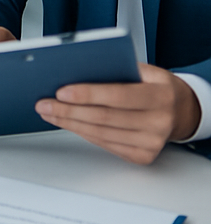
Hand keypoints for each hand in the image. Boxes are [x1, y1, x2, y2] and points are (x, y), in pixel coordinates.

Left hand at [34, 62, 200, 164]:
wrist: (181, 110)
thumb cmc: (155, 85)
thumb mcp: (144, 70)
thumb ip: (115, 68)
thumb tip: (75, 67)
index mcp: (160, 96)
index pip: (118, 96)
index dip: (87, 94)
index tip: (60, 91)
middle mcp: (158, 122)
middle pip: (104, 118)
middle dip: (68, 110)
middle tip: (43, 103)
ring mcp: (151, 143)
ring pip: (101, 134)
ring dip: (69, 123)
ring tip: (48, 111)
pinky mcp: (142, 156)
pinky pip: (105, 144)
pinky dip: (82, 132)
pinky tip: (66, 122)